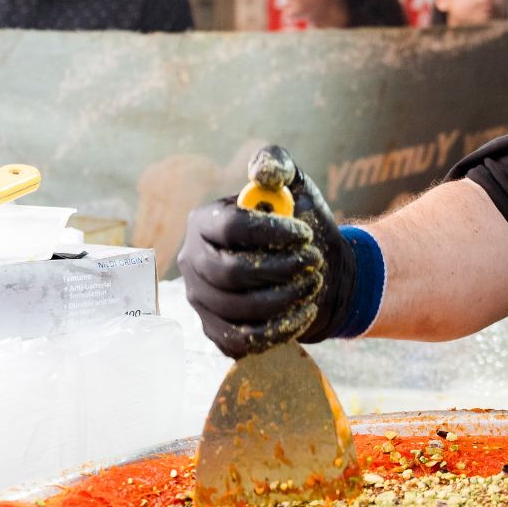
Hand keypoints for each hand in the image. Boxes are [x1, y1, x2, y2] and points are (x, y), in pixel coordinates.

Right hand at [179, 145, 358, 357]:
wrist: (311, 271)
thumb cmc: (299, 226)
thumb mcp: (294, 187)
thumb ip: (277, 166)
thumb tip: (264, 172)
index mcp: (204, 222)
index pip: (230, 229)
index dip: (270, 232)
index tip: (304, 234)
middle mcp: (192, 261)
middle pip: (231, 273)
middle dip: (281, 268)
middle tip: (314, 261)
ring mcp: (201, 300)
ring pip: (239, 309)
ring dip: (286, 297)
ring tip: (314, 282)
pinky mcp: (216, 331)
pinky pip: (242, 340)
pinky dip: (279, 329)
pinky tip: (305, 312)